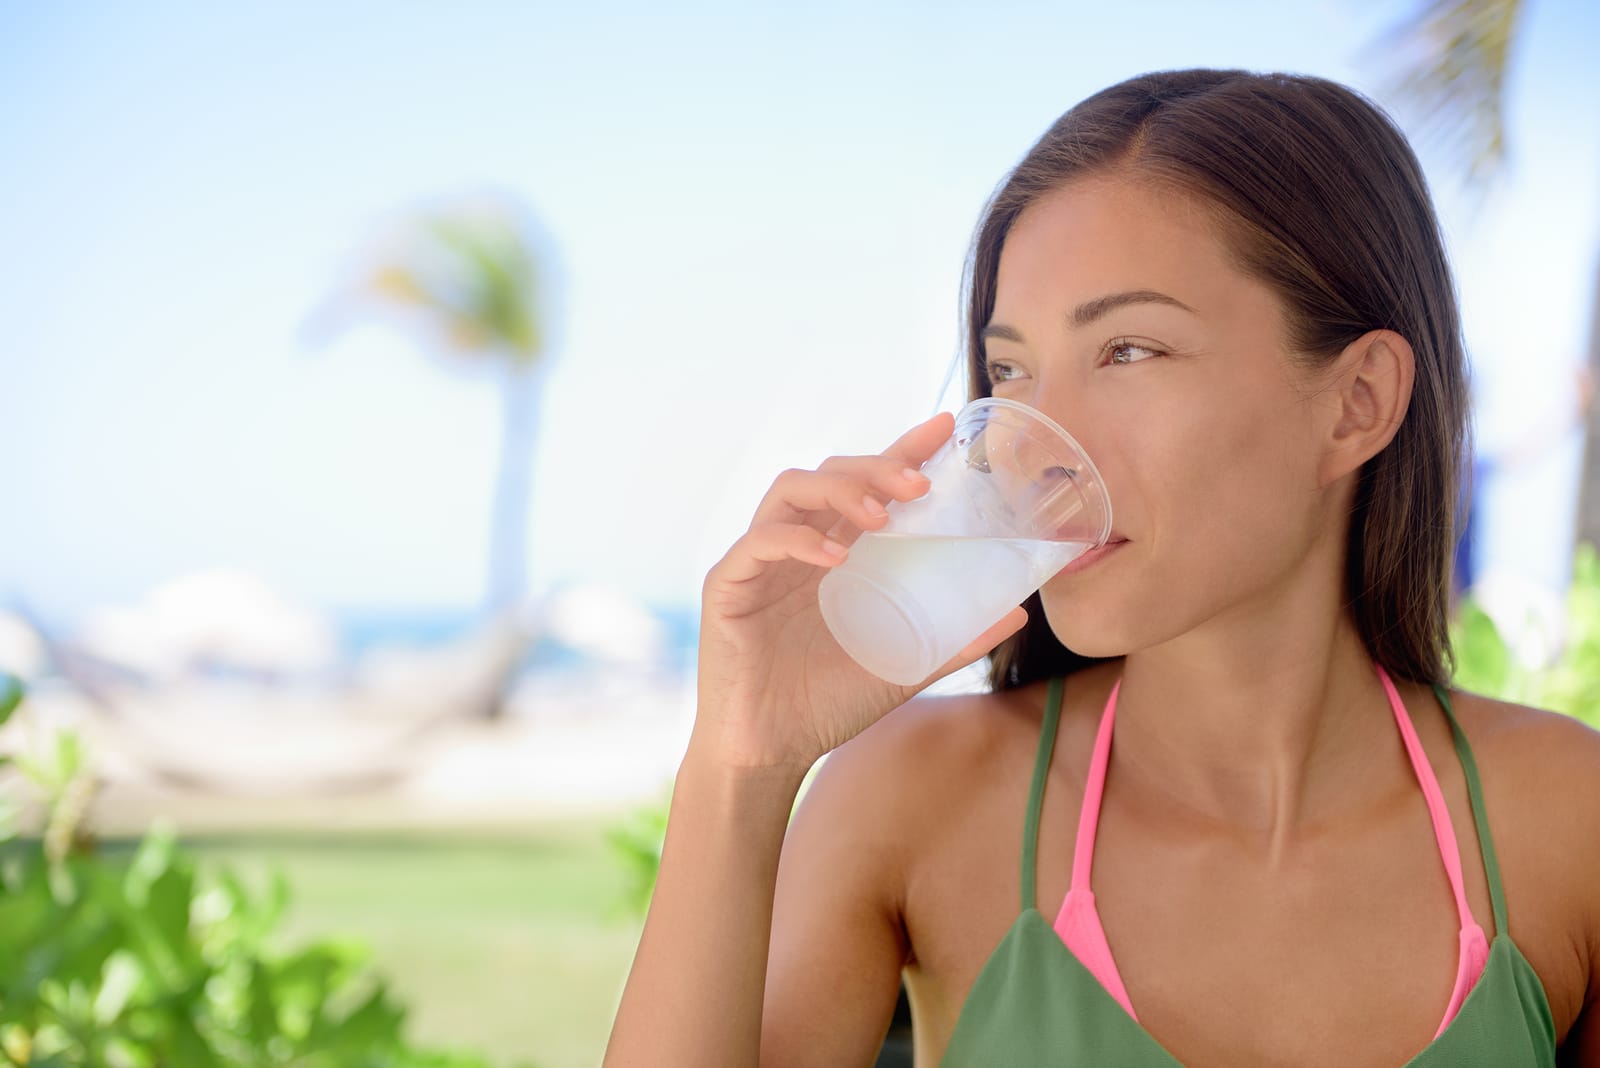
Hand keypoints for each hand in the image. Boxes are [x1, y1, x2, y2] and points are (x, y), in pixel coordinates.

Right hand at [693, 410, 1029, 773]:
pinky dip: (796, 540)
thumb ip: (954, 640)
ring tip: (879, 515)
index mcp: (838, 553)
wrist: (769, 753)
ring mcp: (760, 561)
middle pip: (831, 473)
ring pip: (790, 491)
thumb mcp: (903, 668)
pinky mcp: (728, 585)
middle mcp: (798, 544)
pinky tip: (832, 557)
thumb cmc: (827, 704)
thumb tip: (1019, 613)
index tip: (945, 428)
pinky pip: (759, 543)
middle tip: (918, 486)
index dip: (903, 450)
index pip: (869, 484)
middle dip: (875, 468)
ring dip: (838, 491)